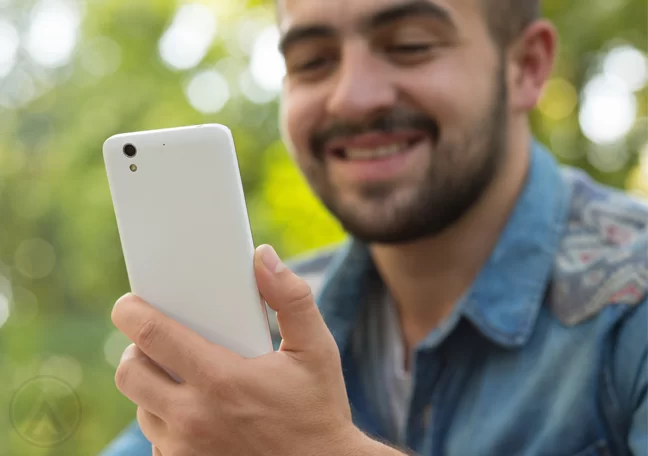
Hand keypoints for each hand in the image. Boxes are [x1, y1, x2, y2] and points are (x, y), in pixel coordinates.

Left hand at [112, 244, 365, 455]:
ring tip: (184, 376)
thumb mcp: (315, 348)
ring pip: (141, 407)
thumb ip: (291, 297)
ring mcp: (185, 450)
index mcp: (221, 379)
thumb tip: (262, 257)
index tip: (130, 303)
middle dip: (137, 350)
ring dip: (153, 387)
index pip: (152, 335)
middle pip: (130, 372)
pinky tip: (197, 411)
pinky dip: (167, 420)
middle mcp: (193, 418)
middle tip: (159, 342)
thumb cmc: (317, 408)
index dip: (131, 312)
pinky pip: (157, 438)